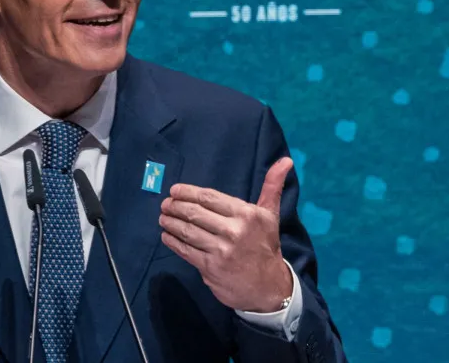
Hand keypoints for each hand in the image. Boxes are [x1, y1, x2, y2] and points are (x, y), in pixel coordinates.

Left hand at [159, 157, 293, 312]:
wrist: (269, 288)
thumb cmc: (265, 247)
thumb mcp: (271, 216)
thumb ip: (272, 186)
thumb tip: (286, 159)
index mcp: (246, 214)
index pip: (209, 197)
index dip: (188, 192)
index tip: (174, 190)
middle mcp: (233, 230)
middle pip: (195, 212)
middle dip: (175, 206)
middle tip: (165, 204)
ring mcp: (221, 250)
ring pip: (187, 231)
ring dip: (170, 222)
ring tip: (163, 217)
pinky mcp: (210, 268)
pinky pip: (185, 250)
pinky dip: (172, 241)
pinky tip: (166, 236)